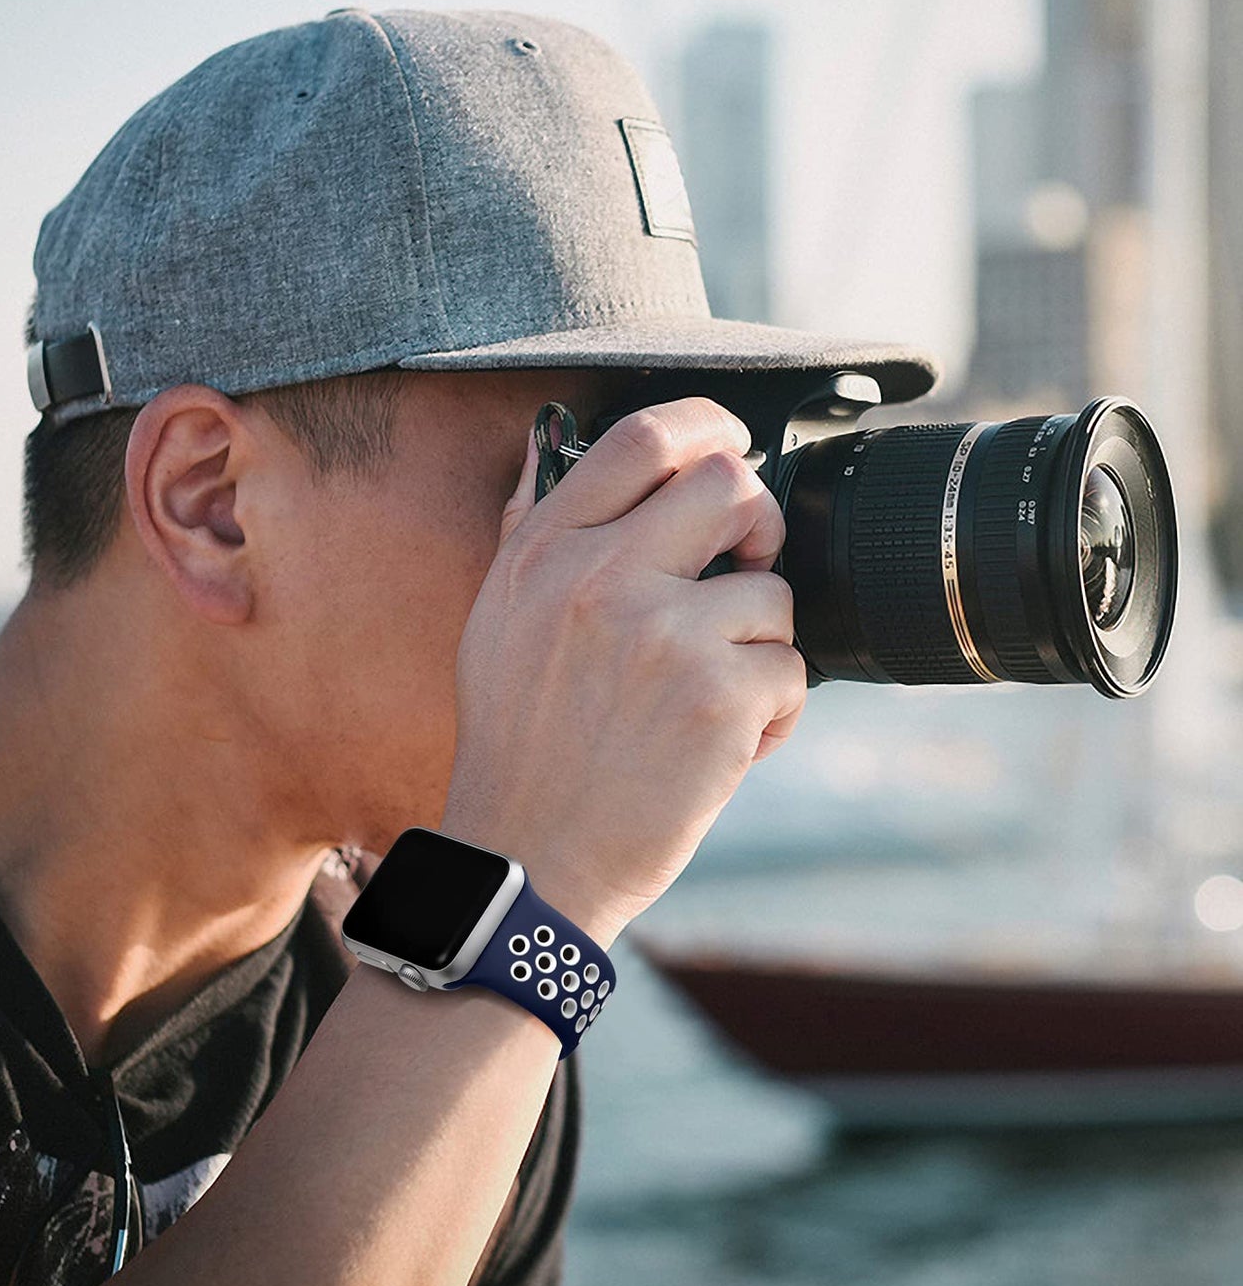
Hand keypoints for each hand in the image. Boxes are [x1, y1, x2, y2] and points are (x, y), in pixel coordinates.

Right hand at [441, 397, 806, 947]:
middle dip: (758, 523)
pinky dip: (771, 714)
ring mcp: (664, 635)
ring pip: (774, 592)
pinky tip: (722, 745)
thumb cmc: (518, 745)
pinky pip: (791, 672)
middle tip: (746, 566)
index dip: (705, 426)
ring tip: (708, 697)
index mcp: (545, 553)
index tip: (730, 446)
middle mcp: (600, 578)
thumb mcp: (495, 622)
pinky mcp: (718, 698)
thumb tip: (544, 442)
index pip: (642, 439)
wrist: (531, 859)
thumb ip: (528, 528)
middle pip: (731, 484)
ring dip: (758, 645)